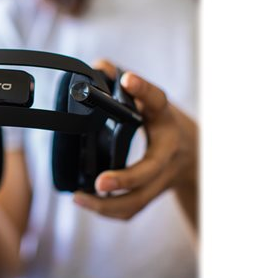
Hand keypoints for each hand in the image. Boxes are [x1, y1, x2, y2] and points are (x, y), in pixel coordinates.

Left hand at [73, 59, 198, 222]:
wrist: (198, 156)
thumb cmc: (167, 124)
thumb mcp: (152, 101)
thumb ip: (126, 84)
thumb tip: (99, 66)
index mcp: (166, 119)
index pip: (158, 101)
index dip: (144, 90)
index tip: (127, 80)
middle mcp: (168, 150)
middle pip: (151, 170)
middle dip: (125, 179)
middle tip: (99, 182)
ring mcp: (163, 176)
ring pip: (140, 200)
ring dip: (109, 205)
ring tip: (79, 197)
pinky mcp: (153, 193)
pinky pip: (132, 210)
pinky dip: (109, 211)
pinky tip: (87, 203)